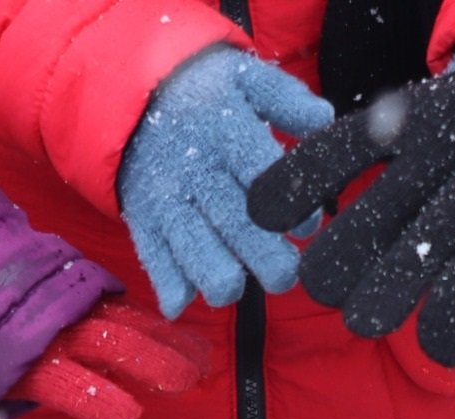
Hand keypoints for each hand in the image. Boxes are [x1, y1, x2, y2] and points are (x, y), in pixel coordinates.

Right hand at [118, 48, 333, 319]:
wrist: (131, 94)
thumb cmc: (208, 93)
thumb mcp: (246, 79)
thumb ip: (287, 99)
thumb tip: (323, 119)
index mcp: (224, 128)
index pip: (259, 170)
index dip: (287, 205)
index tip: (307, 228)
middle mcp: (194, 166)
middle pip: (232, 220)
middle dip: (262, 257)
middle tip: (286, 276)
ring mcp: (165, 196)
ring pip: (191, 246)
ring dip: (216, 277)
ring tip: (236, 287)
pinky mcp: (143, 218)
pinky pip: (153, 257)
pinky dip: (167, 285)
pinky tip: (183, 302)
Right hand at [248, 1, 454, 366]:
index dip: (447, 334)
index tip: (438, 344)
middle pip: (408, 267)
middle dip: (375, 307)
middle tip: (368, 311)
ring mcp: (434, 143)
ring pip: (363, 221)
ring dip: (332, 267)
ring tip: (330, 282)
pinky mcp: (398, 113)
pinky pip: (334, 150)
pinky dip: (293, 183)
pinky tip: (264, 213)